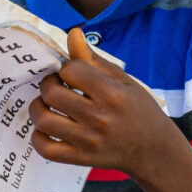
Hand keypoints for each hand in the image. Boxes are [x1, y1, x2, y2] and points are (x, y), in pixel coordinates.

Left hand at [28, 28, 185, 178]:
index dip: (66, 68)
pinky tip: (46, 129)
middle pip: (52, 94)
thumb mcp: (122, 80)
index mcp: (112, 93)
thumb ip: (94, 59)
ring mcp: (89, 141)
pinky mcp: (81, 158)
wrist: (154, 149)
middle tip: (55, 86)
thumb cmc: (138, 109)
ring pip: (44, 121)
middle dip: (47, 85)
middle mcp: (99, 117)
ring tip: (46, 105)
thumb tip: (72, 33)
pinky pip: (46, 149)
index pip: (71, 70)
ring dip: (38, 108)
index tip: (71, 74)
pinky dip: (38, 137)